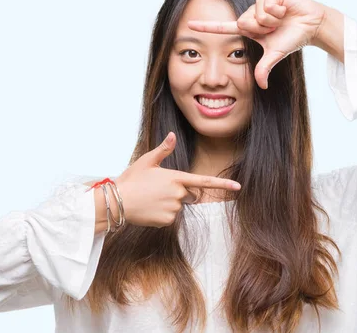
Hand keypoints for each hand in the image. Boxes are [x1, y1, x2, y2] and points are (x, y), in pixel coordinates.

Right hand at [115, 132, 240, 227]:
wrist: (118, 201)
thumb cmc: (131, 179)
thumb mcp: (147, 161)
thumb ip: (163, 149)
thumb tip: (173, 135)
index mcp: (175, 177)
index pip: (203, 181)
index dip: (222, 184)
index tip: (238, 187)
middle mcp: (178, 193)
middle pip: (189, 195)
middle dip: (180, 193)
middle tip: (158, 190)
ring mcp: (173, 208)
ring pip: (178, 207)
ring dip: (168, 204)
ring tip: (150, 199)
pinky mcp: (167, 221)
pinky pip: (170, 218)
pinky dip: (161, 214)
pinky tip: (149, 209)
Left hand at [187, 0, 326, 88]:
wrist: (311, 25)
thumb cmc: (291, 38)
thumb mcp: (274, 55)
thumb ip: (264, 68)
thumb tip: (262, 86)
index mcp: (247, 28)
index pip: (222, 28)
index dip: (206, 26)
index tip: (189, 25)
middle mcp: (250, 15)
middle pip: (243, 22)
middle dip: (260, 29)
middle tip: (273, 29)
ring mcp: (260, 3)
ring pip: (255, 13)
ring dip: (270, 20)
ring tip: (280, 19)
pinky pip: (267, 3)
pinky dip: (278, 10)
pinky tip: (285, 9)